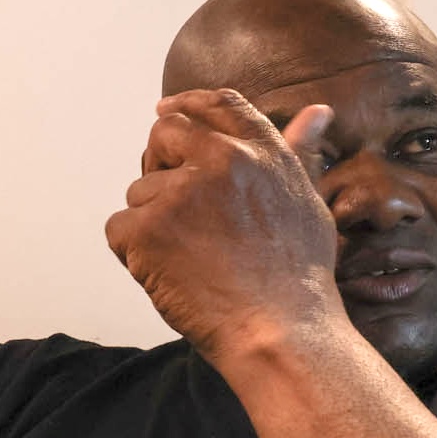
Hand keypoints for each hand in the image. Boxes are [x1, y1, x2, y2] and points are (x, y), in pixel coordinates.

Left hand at [104, 89, 346, 360]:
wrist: (282, 333)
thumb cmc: (299, 278)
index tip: (166, 112)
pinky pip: (119, 228)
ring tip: (194, 260)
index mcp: (261, 151)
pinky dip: (134, 254)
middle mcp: (221, 160)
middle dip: (161, 164)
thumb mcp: (308, 202)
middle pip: (164, 134)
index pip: (216, 104)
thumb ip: (298, 151)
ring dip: (154, 222)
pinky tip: (170, 274)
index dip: (187, 106)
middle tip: (180, 212)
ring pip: (140, 191)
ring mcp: (180, 193)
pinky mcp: (146, 230)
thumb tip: (317, 110)